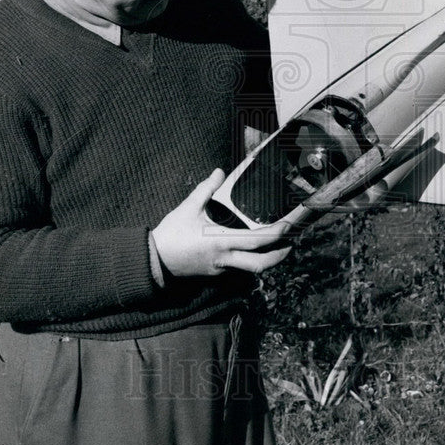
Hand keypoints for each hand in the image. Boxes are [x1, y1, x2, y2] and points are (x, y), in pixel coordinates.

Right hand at [151, 169, 291, 276]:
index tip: (288, 225)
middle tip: (291, 243)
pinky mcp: (215, 273)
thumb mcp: (188, 208)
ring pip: (251, 270)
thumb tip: (219, 171)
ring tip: (277, 247)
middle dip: (279, 256)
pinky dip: (250, 260)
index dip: (276, 234)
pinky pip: (238, 269)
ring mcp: (220, 268)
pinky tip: (252, 250)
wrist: (153, 261)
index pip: (257, 241)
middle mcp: (224, 258)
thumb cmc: (171, 233)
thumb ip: (206, 189)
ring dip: (267, 261)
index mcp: (221, 241)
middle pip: (261, 265)